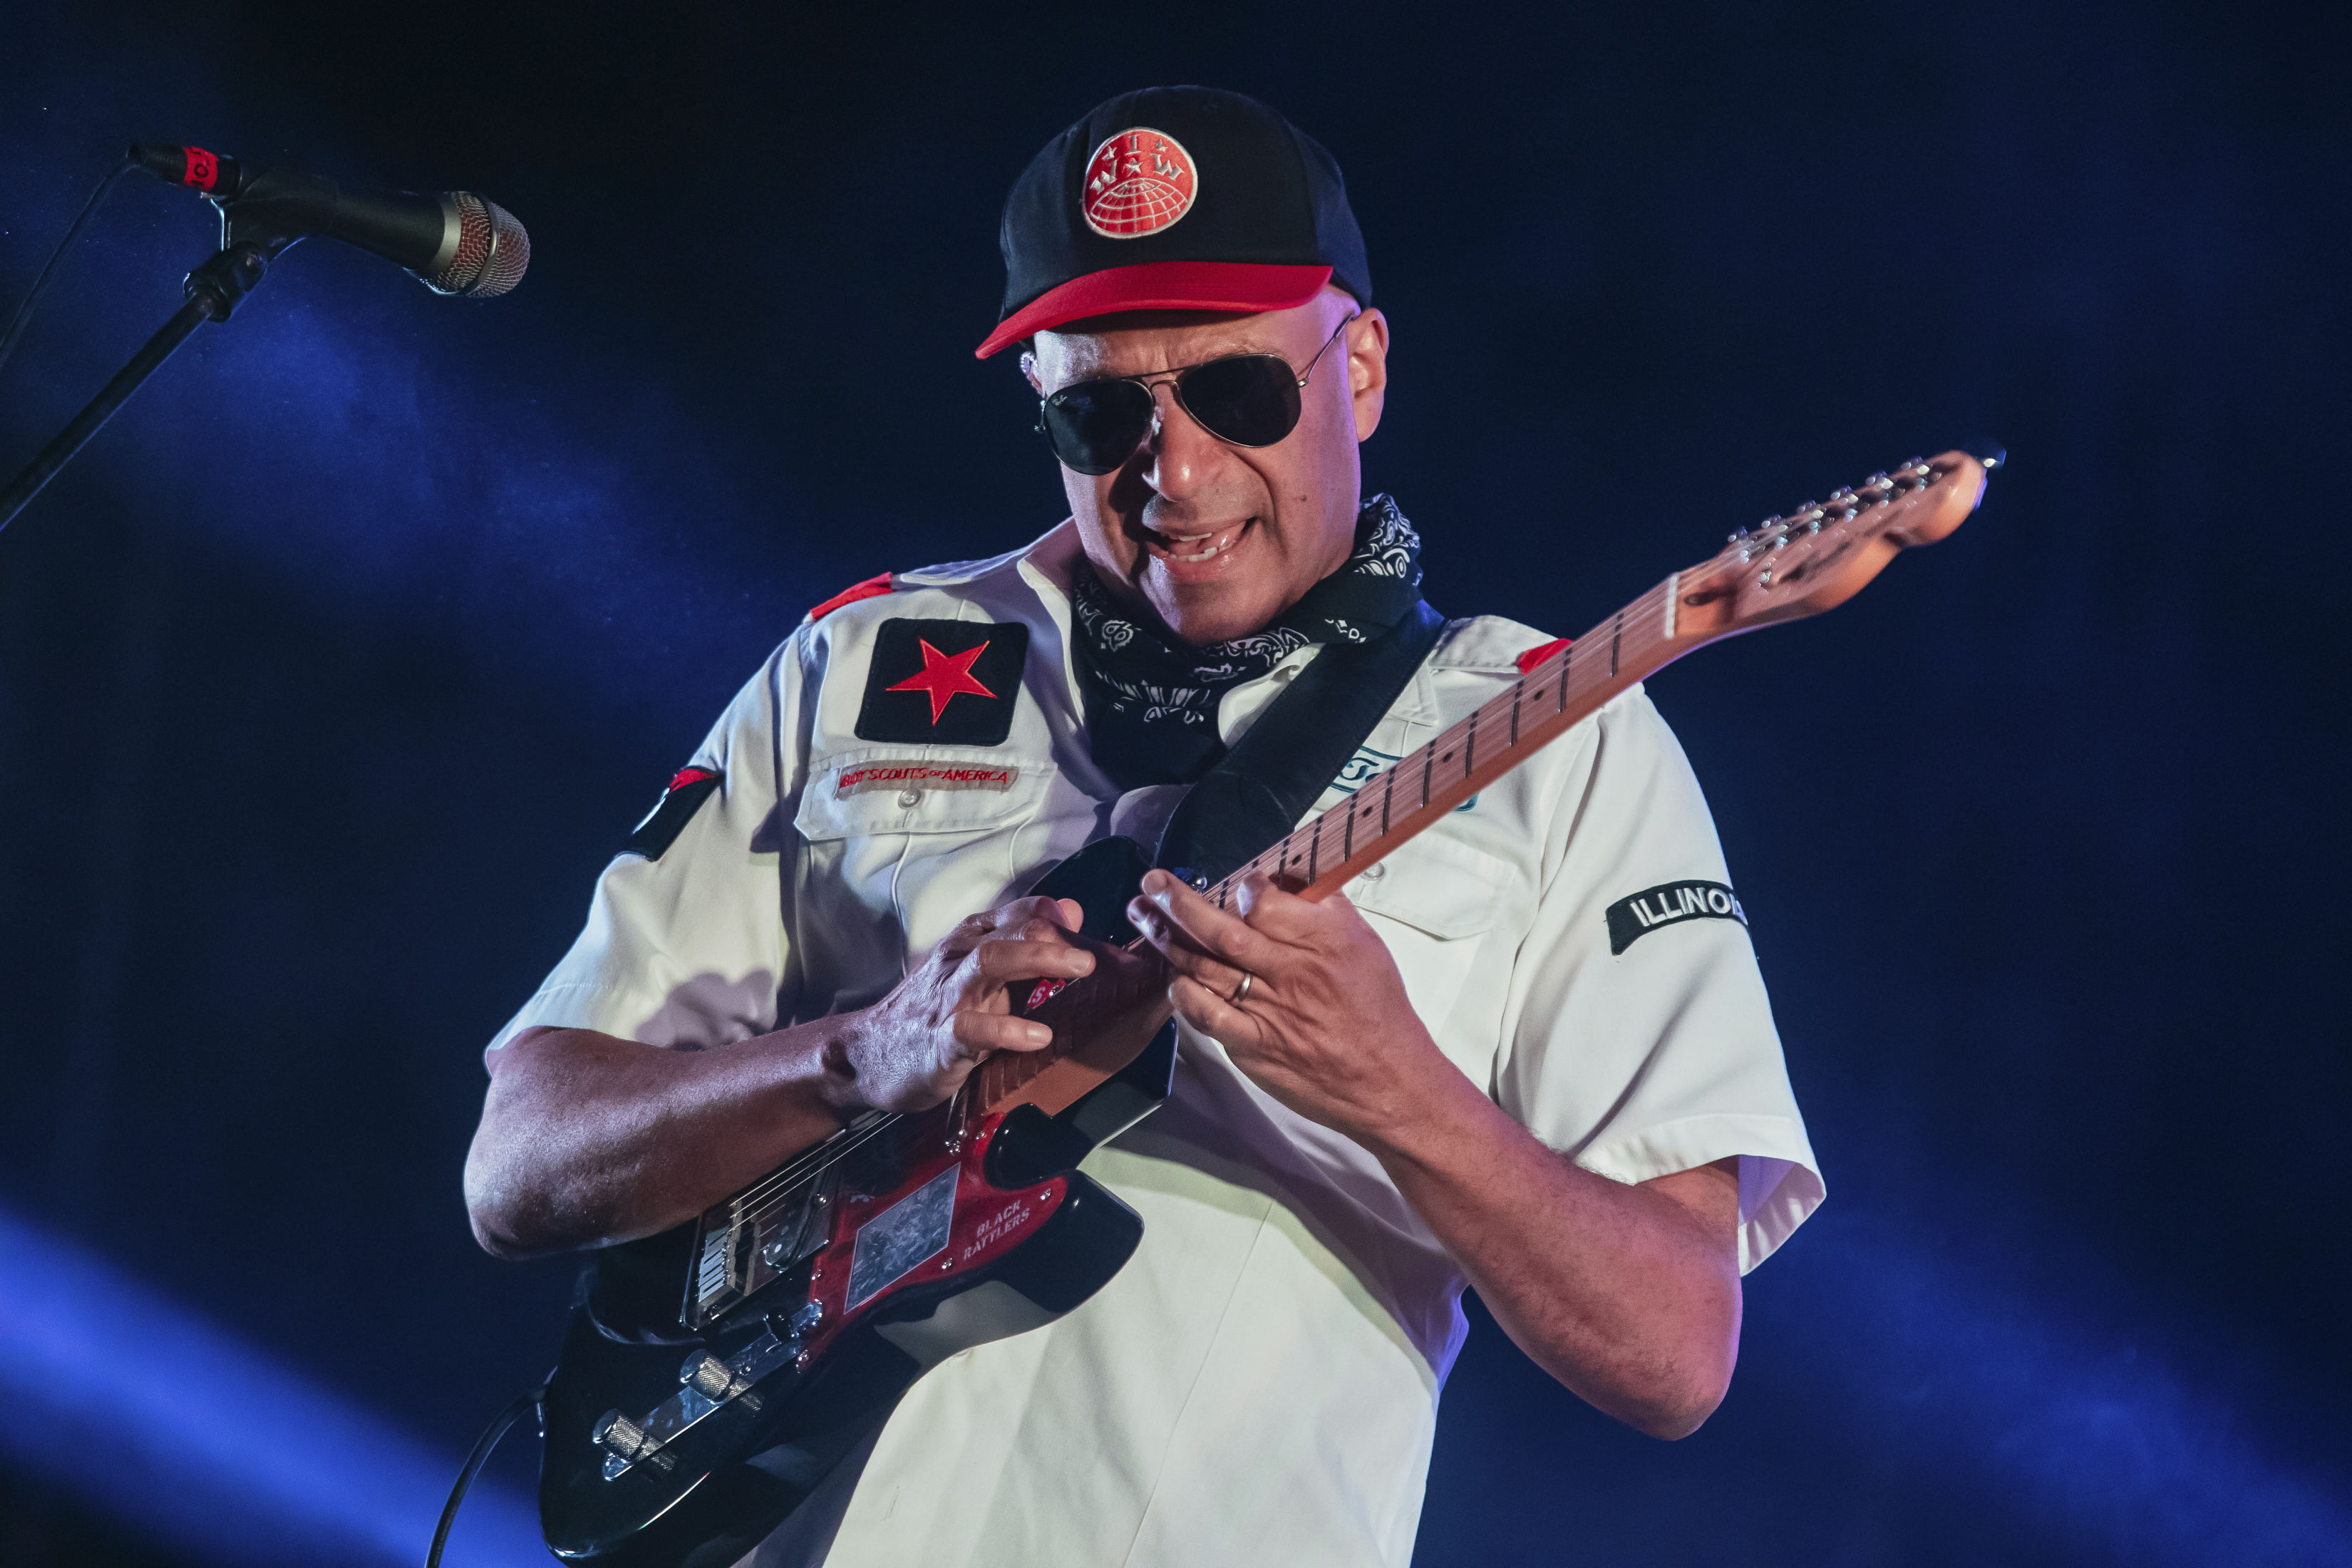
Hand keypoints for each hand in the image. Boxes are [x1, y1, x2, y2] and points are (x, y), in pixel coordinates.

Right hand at [840, 897, 1093, 1112]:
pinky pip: (971, 1029)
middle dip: (1058, 936)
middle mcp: (960, 960)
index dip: (1061, 919)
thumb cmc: (936, 1013)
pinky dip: (1007, 1029)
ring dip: (1038, 959)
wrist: (868, 1056)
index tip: (1100, 938)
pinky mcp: (938, 1040)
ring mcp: (948, 998)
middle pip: (1011, 930)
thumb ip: (1027, 944)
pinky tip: (1038, 1036)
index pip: (1022, 914)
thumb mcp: (983, 975)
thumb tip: (1073, 911)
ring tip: (1080, 969)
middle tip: (1100, 955)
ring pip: (990, 961)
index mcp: (972, 942)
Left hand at [1126, 868, 1447, 1144]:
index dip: (1240, 885)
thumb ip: (1324, 908)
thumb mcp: (1365, 945)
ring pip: (1205, 966)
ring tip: (1143, 915)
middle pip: (1221, 929)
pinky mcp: (1254, 1047)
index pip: (1263, 899)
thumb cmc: (1378, 1014)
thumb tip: (1288, 876)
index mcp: (1323, 940)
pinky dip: (1183, 993)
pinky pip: (1206, 1015)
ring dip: (1167, 939)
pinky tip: (1172, 977)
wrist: (1390, 1083)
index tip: (1229, 883)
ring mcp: (1269, 1012)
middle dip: (1177, 900)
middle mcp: (1293, 973)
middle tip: (1153, 881)